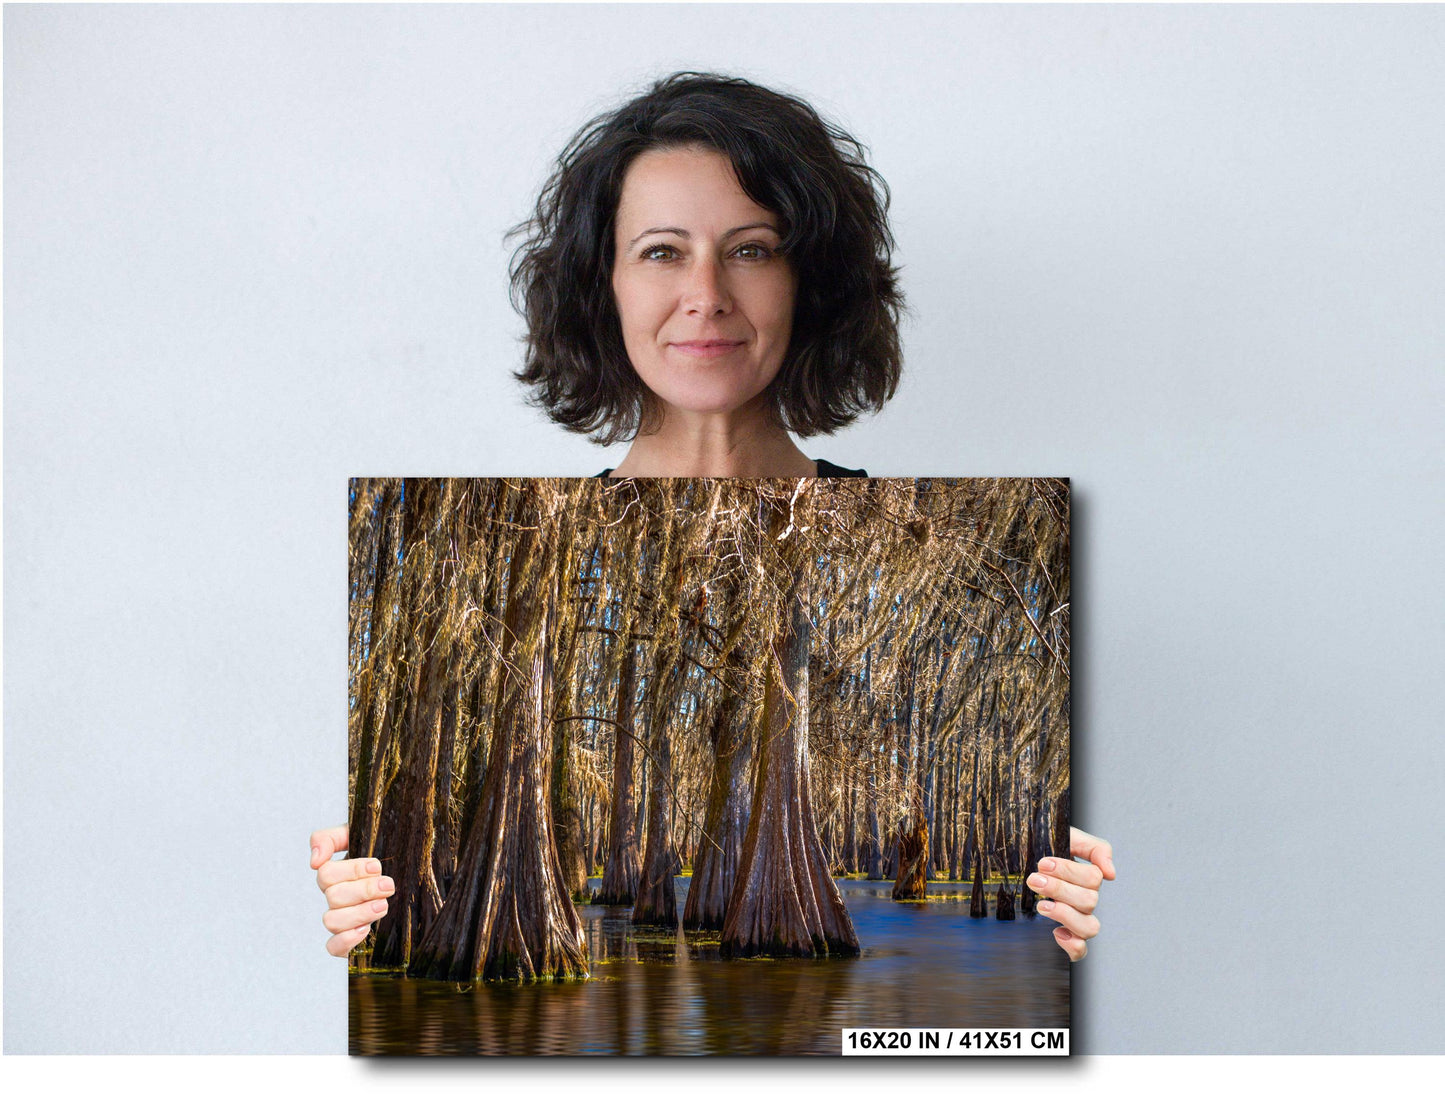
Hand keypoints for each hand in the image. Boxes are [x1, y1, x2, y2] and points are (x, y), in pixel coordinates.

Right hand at [310, 825, 392, 957]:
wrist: (413, 873)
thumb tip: (314, 860)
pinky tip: (366, 930)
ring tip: (383, 905)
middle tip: (388, 886)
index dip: (351, 870)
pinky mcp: (350, 940)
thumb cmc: (385, 852)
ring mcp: (342, 919)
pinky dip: (347, 940)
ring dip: (359, 913)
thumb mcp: (361, 835)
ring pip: (332, 921)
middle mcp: (335, 897)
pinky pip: (334, 947)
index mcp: (336, 874)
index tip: (377, 866)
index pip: (326, 873)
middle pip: (333, 897)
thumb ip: (331, 838)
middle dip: (363, 890)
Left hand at [1028, 827, 1114, 961]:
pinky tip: (1057, 933)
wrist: (1016, 859)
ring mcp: (1077, 919)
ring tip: (1041, 905)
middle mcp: (1085, 900)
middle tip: (1034, 880)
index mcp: (1087, 877)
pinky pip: (1080, 950)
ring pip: (1089, 927)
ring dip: (1065, 915)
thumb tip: (1111, 873)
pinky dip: (1073, 945)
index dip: (1069, 871)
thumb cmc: (1042, 848)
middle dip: (1059, 889)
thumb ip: (1095, 848)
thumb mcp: (1067, 837)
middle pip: (1089, 901)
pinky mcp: (1065, 936)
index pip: (1093, 878)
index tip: (1043, 864)